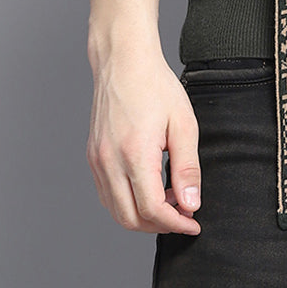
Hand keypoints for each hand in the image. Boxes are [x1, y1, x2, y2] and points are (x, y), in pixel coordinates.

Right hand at [86, 42, 201, 234]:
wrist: (124, 61)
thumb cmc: (155, 86)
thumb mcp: (183, 123)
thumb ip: (187, 167)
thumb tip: (190, 204)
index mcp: (135, 153)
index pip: (152, 209)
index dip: (176, 223)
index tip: (193, 223)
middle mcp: (110, 161)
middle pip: (131, 219)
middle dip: (160, 226)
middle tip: (183, 215)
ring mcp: (97, 161)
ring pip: (116, 211)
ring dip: (143, 218)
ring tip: (168, 201)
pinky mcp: (93, 157)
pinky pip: (107, 195)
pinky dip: (127, 204)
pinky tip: (148, 189)